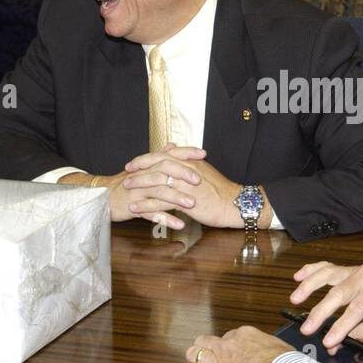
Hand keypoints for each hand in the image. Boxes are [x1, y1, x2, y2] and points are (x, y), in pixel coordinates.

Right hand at [58, 146, 204, 229]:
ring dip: (176, 199)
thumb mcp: (142, 169)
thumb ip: (159, 157)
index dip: (186, 153)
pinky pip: (151, 214)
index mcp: (148, 166)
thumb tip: (173, 145)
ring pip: (159, 192)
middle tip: (199, 180)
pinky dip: (166, 219)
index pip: (169, 155)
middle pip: (164, 171)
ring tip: (192, 205)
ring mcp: (138, 192)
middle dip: (182, 175)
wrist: (101, 198)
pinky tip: (179, 225)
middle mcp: (144, 176)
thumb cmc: (125, 184)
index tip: (203, 153)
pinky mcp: (134, 207)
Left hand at [123, 145, 243, 228]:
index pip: (163, 155)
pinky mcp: (186, 201)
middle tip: (126, 173)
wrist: (235, 204)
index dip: (147, 158)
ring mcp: (185, 185)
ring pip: (157, 182)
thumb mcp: (203, 171)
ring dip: (140, 185)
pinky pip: (161, 202)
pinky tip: (135, 209)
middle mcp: (186, 170)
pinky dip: (146, 205)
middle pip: (157, 165)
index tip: (134, 162)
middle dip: (139, 169)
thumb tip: (176, 153)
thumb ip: (188, 163)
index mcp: (190, 162)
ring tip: (127, 189)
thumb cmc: (221, 191)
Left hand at [183, 327, 294, 362]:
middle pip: (206, 341)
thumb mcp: (279, 347)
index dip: (228, 346)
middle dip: (206, 348)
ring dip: (195, 359)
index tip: (232, 354)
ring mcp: (216, 361)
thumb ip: (268, 347)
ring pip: (193, 353)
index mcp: (243, 335)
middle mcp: (226, 345)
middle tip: (210, 357)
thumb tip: (273, 352)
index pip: (228, 336)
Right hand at [289, 261, 362, 354]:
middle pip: (340, 292)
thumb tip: (336, 343)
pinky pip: (327, 268)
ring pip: (329, 275)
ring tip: (296, 299)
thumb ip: (362, 334)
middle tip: (307, 328)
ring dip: (310, 286)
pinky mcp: (348, 271)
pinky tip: (299, 276)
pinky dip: (312, 271)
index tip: (328, 341)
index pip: (357, 308)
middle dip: (321, 312)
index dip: (341, 326)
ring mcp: (356, 269)